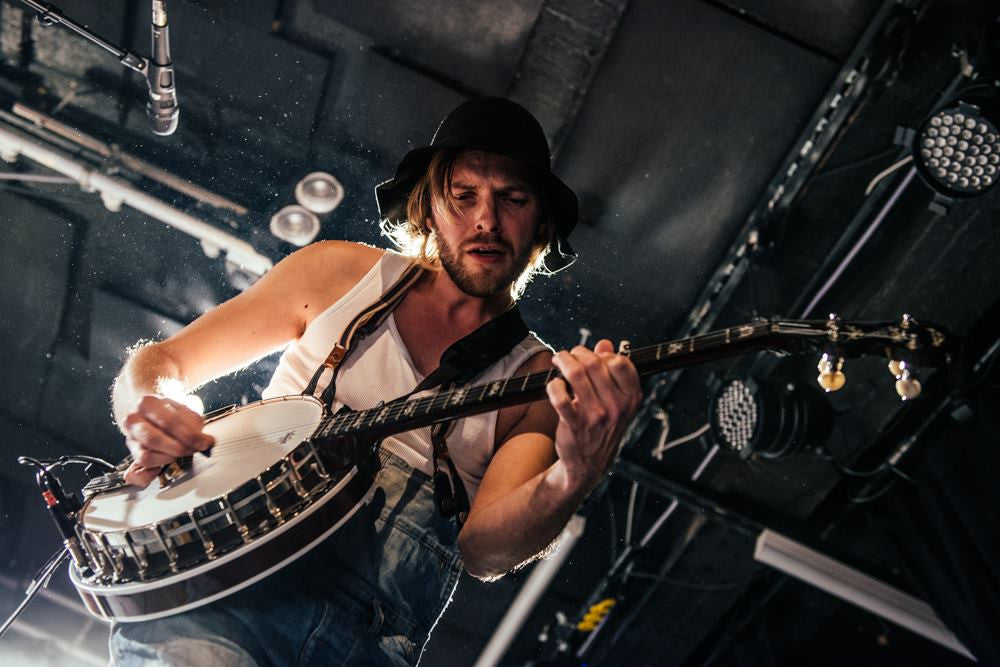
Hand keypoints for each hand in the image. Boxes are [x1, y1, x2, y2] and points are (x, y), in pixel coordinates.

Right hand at [122, 395, 213, 487]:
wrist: (148, 413)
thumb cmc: (167, 413)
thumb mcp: (183, 411)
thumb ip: (195, 425)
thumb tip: (207, 442)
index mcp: (147, 404)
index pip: (169, 422)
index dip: (189, 435)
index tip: (203, 443)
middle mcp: (133, 420)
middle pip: (154, 439)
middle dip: (178, 448)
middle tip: (193, 450)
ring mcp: (130, 439)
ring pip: (146, 456)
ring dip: (168, 458)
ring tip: (181, 453)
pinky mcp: (131, 455)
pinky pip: (137, 472)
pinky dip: (151, 474)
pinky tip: (163, 467)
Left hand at [546, 339, 641, 493]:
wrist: (588, 464)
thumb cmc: (602, 428)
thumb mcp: (616, 402)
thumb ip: (611, 370)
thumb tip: (605, 343)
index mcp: (631, 398)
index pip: (621, 362)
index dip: (604, 354)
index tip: (594, 355)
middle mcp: (616, 406)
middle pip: (594, 363)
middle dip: (578, 352)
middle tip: (569, 355)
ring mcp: (595, 415)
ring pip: (575, 373)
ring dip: (563, 361)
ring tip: (558, 360)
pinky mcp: (574, 423)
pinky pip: (559, 394)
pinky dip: (553, 385)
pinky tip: (555, 385)